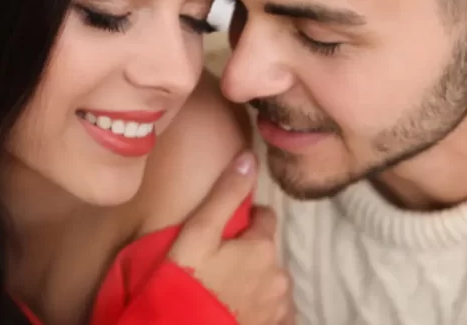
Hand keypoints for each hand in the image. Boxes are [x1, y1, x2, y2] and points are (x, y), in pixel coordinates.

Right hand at [168, 151, 293, 324]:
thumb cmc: (187, 281)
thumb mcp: (198, 233)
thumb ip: (225, 195)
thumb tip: (249, 157)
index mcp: (262, 247)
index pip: (265, 217)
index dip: (245, 221)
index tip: (224, 232)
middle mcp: (279, 274)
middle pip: (268, 251)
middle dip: (251, 253)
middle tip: (219, 264)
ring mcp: (280, 306)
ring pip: (272, 281)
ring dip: (257, 281)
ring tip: (226, 289)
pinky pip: (276, 311)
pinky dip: (263, 307)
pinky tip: (241, 309)